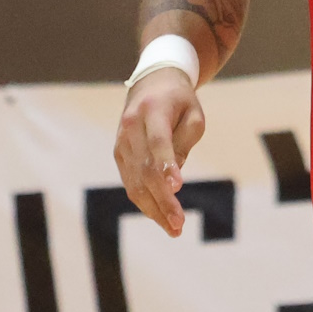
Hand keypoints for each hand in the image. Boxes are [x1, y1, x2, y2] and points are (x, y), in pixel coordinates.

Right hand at [112, 69, 205, 234]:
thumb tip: (171, 181)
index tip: (178, 188)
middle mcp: (131, 127)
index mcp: (152, 110)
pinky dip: (145, 201)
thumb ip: (184, 143)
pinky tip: (160, 215)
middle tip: (179, 224)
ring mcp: (121, 142)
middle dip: (162, 200)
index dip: (167, 165)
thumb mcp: (193, 114)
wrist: (151, 83)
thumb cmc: (179, 100)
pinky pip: (130, 182)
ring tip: (173, 228)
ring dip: (153, 208)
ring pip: (134, 182)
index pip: (158, 142)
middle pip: (145, 169)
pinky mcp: (118, 153)